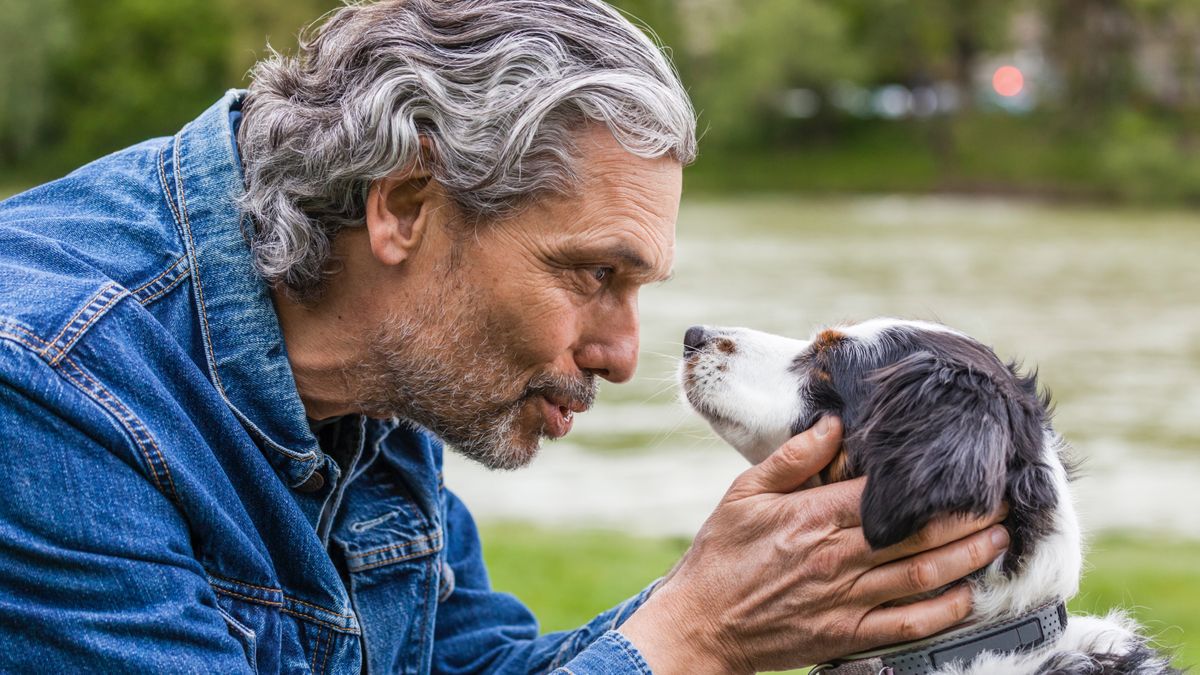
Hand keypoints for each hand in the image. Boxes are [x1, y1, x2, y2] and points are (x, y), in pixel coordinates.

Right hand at [618, 416, 1008, 673]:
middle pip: (919, 533)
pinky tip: (967, 595)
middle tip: (1003, 498)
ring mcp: (846, 600)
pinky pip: (908, 624)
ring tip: (999, 538)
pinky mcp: (847, 635)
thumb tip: (835, 423)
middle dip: (967, 515)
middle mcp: (837, 557)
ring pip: (923, 576)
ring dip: (968, 557)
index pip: (887, 492)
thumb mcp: (744, 493)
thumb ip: (792, 458)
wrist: (701, 624)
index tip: (963, 464)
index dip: (931, 479)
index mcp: (814, 516)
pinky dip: (943, 611)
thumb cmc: (720, 554)